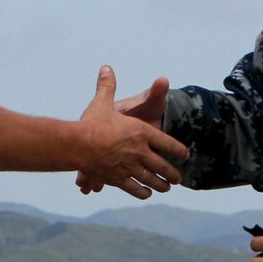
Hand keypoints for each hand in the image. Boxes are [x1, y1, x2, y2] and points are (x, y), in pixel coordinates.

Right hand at [76, 66, 186, 198]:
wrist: (77, 145)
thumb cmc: (91, 123)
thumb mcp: (102, 103)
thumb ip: (107, 86)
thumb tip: (106, 67)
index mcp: (141, 132)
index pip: (168, 143)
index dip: (178, 150)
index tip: (185, 155)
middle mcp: (140, 151)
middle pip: (163, 166)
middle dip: (172, 173)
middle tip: (178, 179)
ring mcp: (130, 167)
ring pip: (151, 180)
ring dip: (161, 185)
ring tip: (166, 188)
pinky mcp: (117, 179)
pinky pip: (135, 188)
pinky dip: (142, 192)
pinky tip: (146, 194)